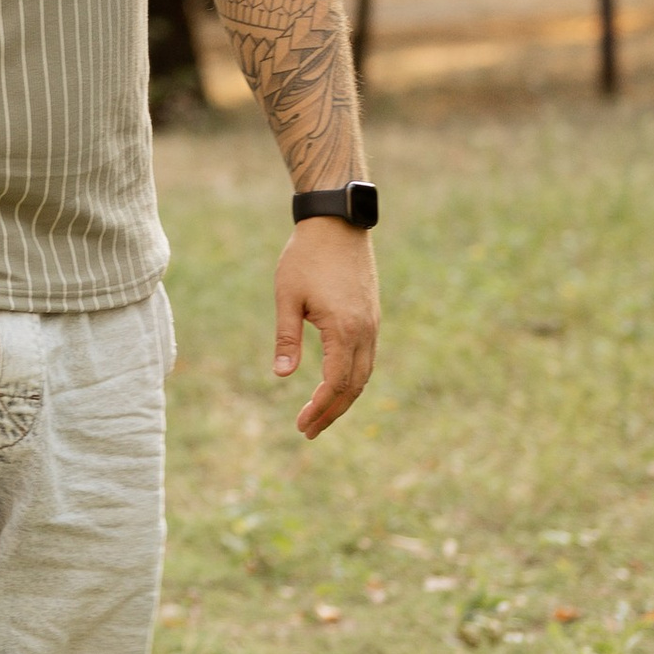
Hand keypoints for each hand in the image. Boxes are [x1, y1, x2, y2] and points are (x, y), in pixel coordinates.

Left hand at [275, 221, 378, 438]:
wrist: (338, 222)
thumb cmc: (306, 256)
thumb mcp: (287, 296)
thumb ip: (286, 337)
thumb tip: (281, 375)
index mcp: (345, 329)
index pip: (335, 383)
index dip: (320, 408)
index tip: (301, 425)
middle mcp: (365, 331)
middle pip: (354, 386)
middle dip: (333, 412)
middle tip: (309, 431)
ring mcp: (372, 323)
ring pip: (364, 373)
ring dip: (344, 397)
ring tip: (321, 414)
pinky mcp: (372, 315)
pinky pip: (366, 357)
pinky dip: (352, 377)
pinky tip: (335, 384)